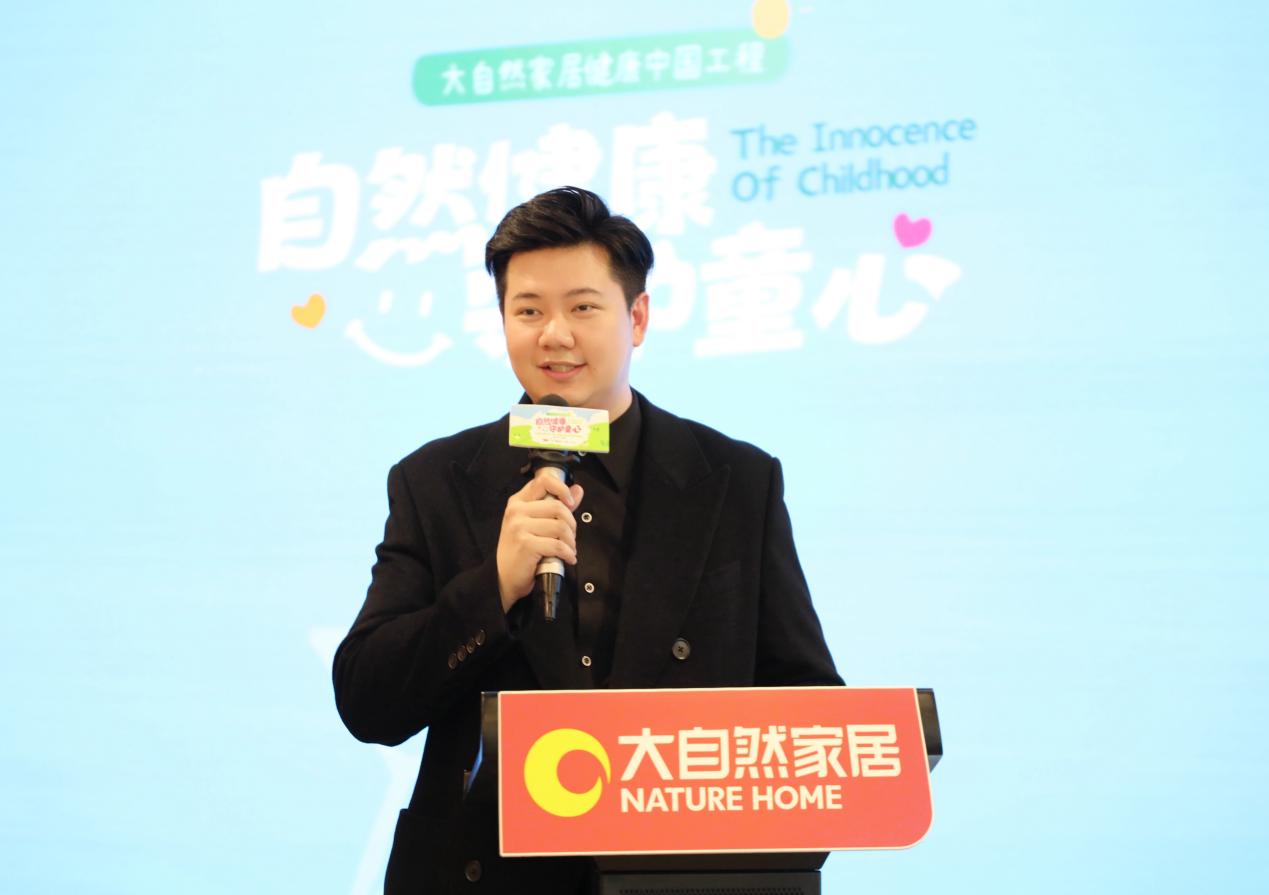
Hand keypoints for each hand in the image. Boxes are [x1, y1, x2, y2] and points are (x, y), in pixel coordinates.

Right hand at [496, 472, 583, 612]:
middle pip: (558, 507)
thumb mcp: (535, 524)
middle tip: (570, 538)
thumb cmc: (520, 551)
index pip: (543, 481)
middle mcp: (516, 511)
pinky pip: (558, 545)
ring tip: (569, 549)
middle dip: (571, 525)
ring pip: (560, 526)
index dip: (562, 489)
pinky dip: (568, 553)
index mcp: (518, 502)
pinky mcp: (525, 544)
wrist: (505, 578)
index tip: (570, 503)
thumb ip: (556, 506)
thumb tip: (577, 490)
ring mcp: (519, 527)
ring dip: (571, 542)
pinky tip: (568, 558)